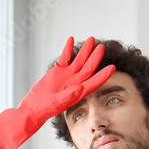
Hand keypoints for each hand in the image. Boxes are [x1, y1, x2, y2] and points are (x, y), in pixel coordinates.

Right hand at [0, 36, 115, 148]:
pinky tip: (72, 40)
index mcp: (79, 91)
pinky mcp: (58, 70)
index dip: (104, 75)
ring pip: (78, 60)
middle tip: (102, 47)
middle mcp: (75, 82)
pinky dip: (68, 49)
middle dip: (95, 57)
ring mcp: (67, 75)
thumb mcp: (58, 103)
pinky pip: (64, 57)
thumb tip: (81, 87)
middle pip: (88, 67)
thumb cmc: (46, 109)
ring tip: (91, 39)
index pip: (94, 81)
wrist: (35, 107)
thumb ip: (70, 96)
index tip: (113, 67)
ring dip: (85, 50)